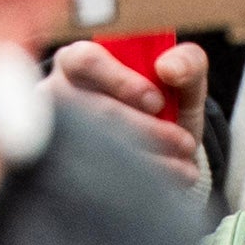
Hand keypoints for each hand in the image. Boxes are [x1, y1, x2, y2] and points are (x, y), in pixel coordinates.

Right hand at [47, 39, 211, 187]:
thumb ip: (187, 61)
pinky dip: (136, 185)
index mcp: (78, 59)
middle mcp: (58, 95)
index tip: (157, 102)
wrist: (160, 151)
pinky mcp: (62, 169)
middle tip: (184, 141)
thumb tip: (167, 68)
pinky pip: (94, 182)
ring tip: (185, 165)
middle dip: (142, 129)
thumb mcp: (182, 76)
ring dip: (145, 159)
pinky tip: (165, 184)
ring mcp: (56, 135)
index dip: (121, 81)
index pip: (86, 61)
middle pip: (87, 111)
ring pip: (93, 149)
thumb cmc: (163, 101)